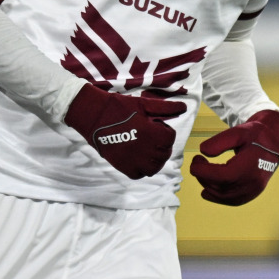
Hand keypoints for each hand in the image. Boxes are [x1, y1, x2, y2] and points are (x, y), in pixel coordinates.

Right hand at [64, 83, 185, 178]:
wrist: (94, 115)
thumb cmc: (120, 107)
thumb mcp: (145, 104)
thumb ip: (166, 108)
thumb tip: (184, 108)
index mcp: (152, 132)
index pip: (170, 138)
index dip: (167, 132)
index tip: (158, 127)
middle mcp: (145, 149)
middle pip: (164, 154)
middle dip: (164, 146)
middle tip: (156, 139)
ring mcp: (133, 159)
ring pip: (153, 168)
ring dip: (156, 161)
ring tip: (151, 152)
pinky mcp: (122, 165)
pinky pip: (138, 174)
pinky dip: (142, 170)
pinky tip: (140, 160)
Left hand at [189, 110, 278, 205]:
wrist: (273, 140)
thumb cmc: (255, 134)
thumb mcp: (237, 132)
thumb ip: (219, 141)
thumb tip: (203, 152)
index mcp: (250, 167)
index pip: (221, 176)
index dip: (203, 171)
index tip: (194, 160)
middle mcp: (253, 182)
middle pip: (220, 187)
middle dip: (203, 177)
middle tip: (198, 163)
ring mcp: (254, 190)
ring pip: (224, 196)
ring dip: (208, 186)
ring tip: (203, 172)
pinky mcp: (253, 193)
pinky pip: (232, 200)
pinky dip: (218, 196)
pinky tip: (208, 189)